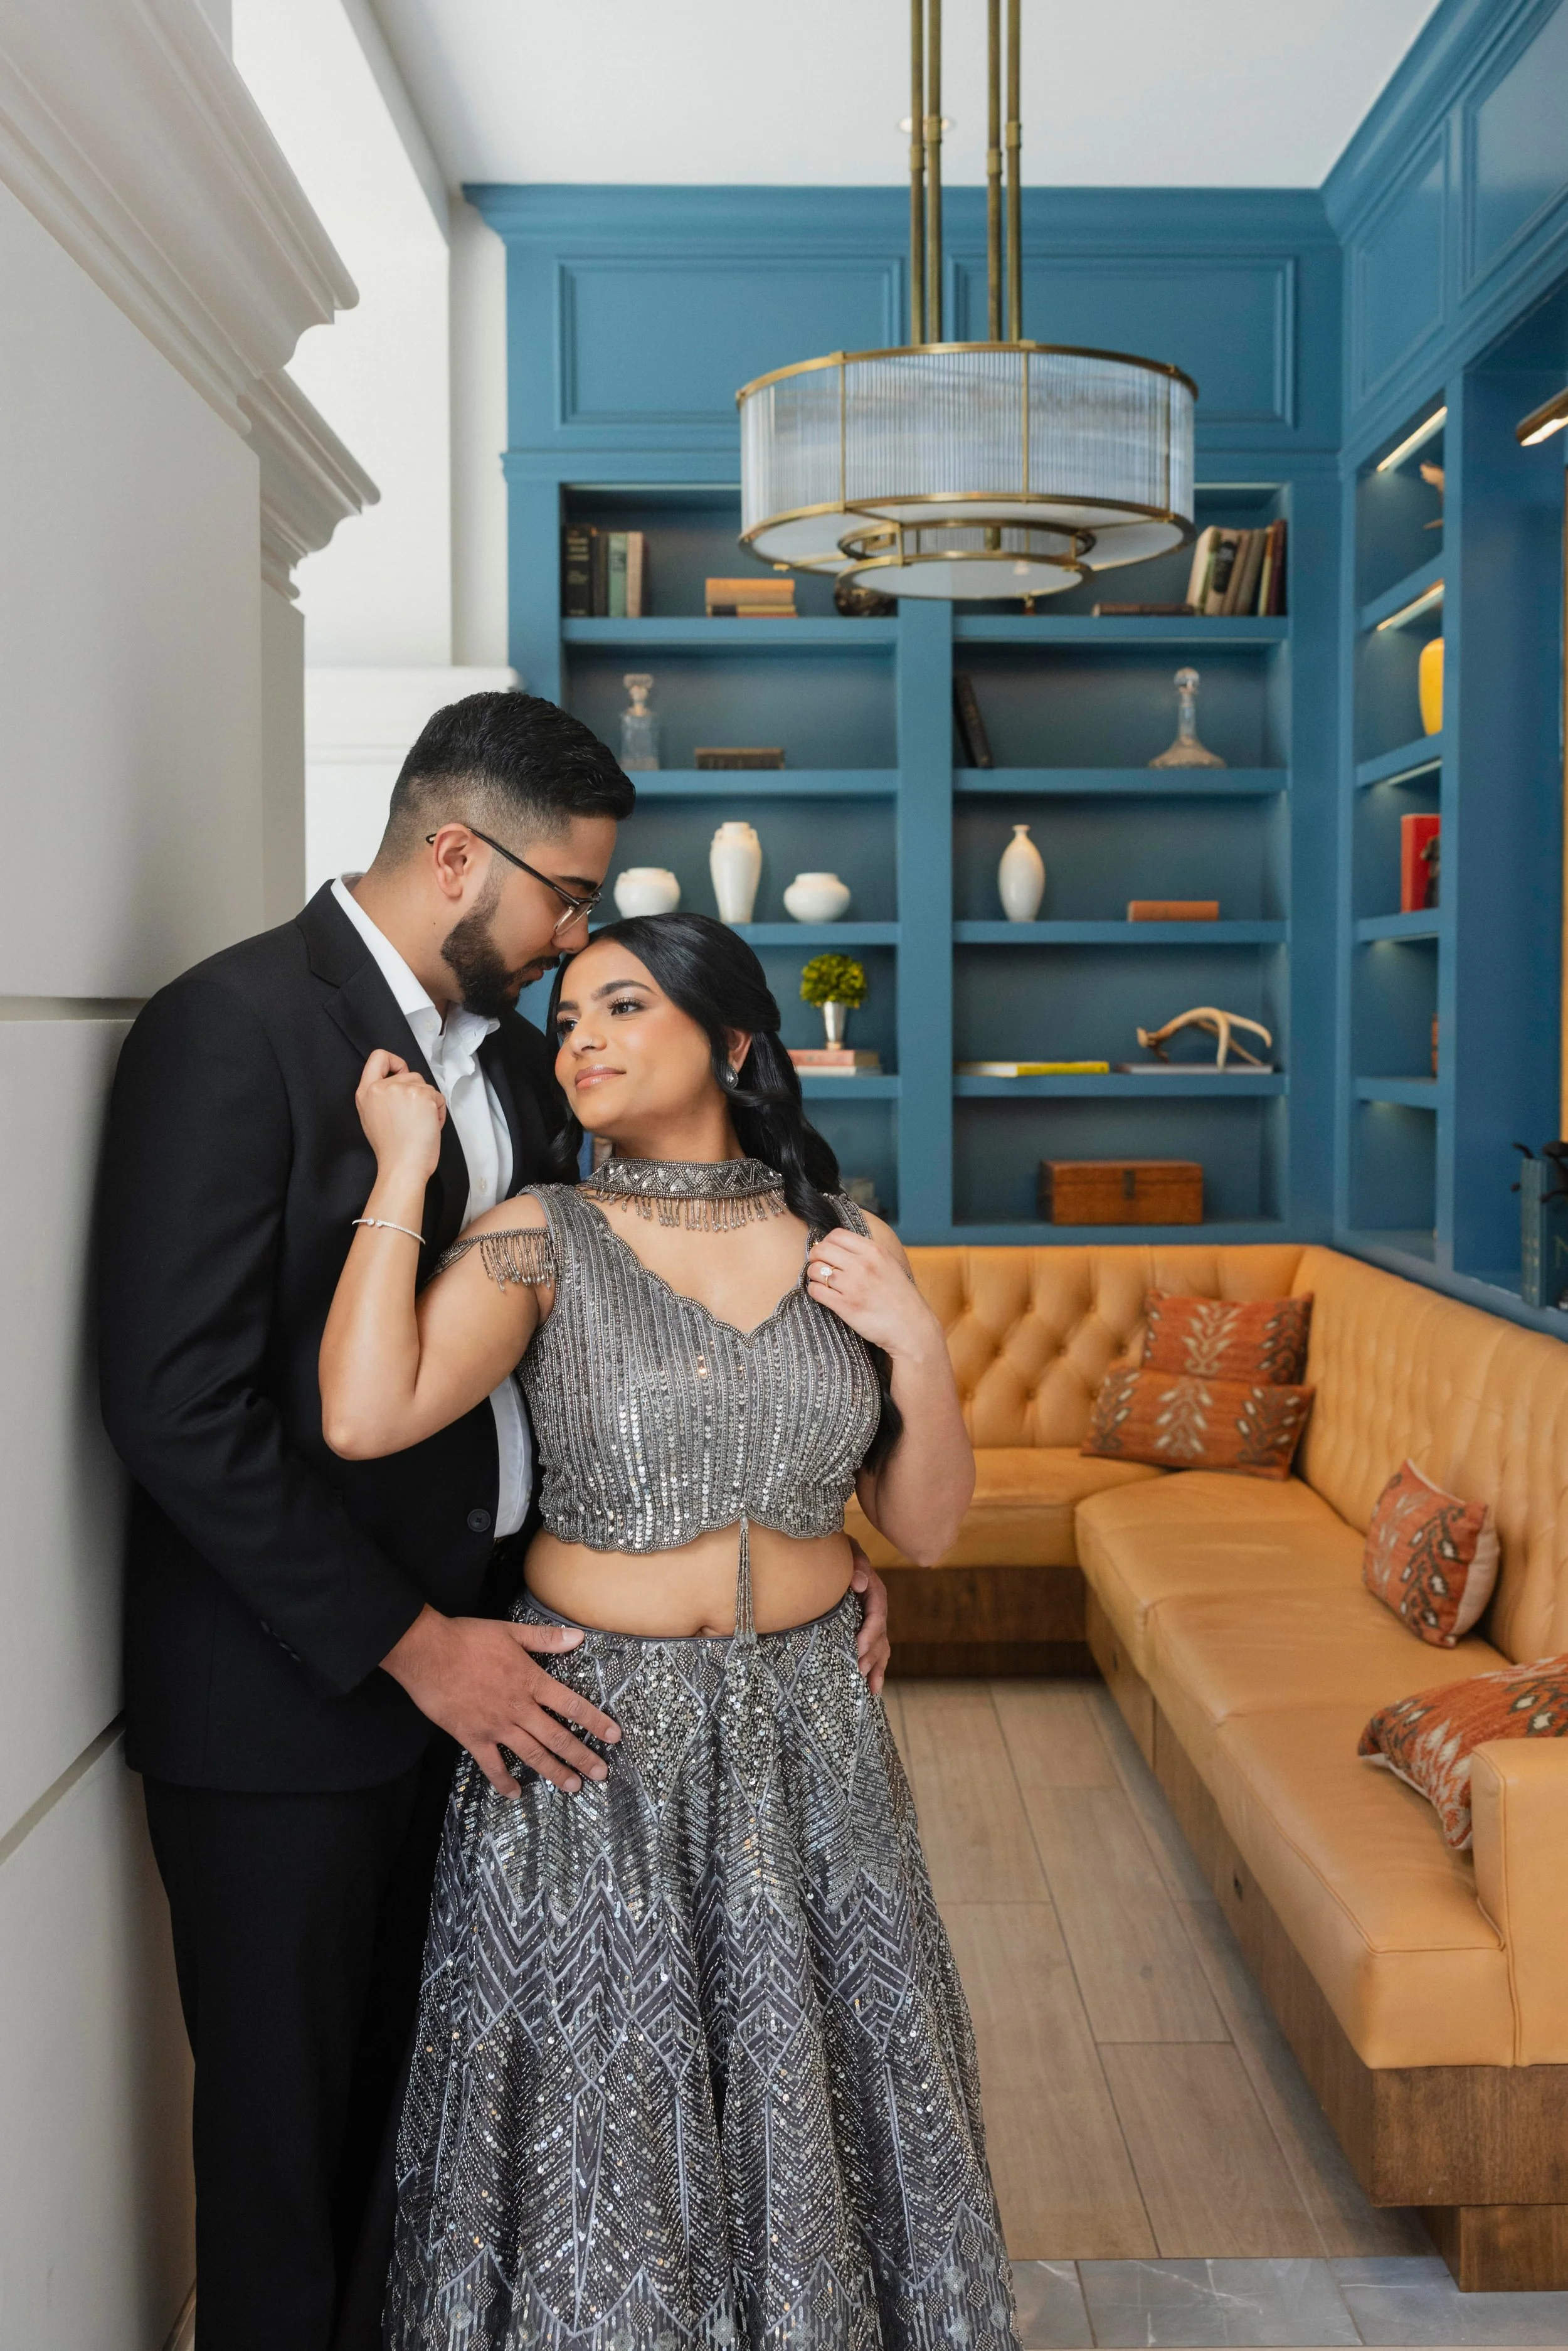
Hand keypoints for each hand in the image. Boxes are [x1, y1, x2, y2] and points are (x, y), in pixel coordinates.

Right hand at [356, 1050, 446, 1182]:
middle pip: (410, 1074)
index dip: (394, 1062)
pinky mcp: (423, 1096)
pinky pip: (438, 1097)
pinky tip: (429, 1127)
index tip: (401, 1073)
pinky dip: (438, 1112)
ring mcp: (403, 1089)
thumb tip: (397, 1082)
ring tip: (420, 1125)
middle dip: (417, 1092)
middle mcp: (382, 1087)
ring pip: (426, 1086)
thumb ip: (379, 1096)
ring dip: (429, 1103)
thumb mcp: (371, 1117)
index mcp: (366, 1092)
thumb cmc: (391, 1149)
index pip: (378, 1057)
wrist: (402, 1166)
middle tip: (413, 1117)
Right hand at [381, 1605, 620, 1795]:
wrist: (427, 1652)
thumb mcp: (510, 1632)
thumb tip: (578, 1637)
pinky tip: (515, 1793)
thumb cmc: (467, 1639)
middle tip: (601, 1774)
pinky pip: (492, 1765)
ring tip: (573, 1787)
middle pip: (557, 1737)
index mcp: (530, 1681)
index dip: (594, 1721)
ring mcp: (496, 1725)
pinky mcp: (472, 1737)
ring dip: (555, 1772)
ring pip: (532, 1754)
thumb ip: (545, 1639)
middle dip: (582, 1757)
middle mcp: (518, 1708)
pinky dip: (504, 1781)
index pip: (571, 1705)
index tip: (614, 1737)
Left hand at [805, 1227, 939, 1359]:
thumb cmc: (900, 1297)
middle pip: (821, 1249)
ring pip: (815, 1270)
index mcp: (874, 1251)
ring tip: (822, 1281)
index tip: (828, 1252)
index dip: (827, 1242)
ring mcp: (853, 1286)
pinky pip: (816, 1291)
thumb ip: (867, 1253)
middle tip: (819, 1265)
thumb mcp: (889, 1264)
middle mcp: (863, 1265)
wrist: (911, 1327)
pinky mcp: (845, 1306)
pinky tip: (822, 1294)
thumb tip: (838, 1245)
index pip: (836, 1235)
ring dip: (814, 1275)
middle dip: (815, 1256)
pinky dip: (814, 1290)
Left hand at [850, 1546, 889, 1694]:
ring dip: (876, 1667)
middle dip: (871, 1655)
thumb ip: (856, 1563)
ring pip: (881, 1648)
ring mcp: (872, 1622)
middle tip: (858, 1671)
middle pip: (880, 1636)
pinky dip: (876, 1670)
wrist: (835, 1555)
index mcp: (875, 1592)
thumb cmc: (841, 1553)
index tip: (857, 1647)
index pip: (877, 1615)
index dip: (870, 1633)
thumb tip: (859, 1583)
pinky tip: (872, 1689)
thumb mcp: (850, 1551)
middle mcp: (877, 1609)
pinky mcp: (865, 1631)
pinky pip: (875, 1652)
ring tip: (870, 1687)